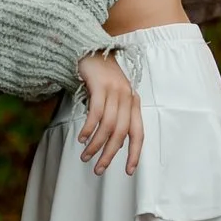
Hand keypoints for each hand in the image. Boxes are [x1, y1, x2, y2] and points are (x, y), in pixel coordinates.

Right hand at [75, 50, 142, 178]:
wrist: (90, 49)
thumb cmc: (100, 77)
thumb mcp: (112, 97)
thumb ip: (115, 116)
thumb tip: (112, 144)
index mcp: (133, 103)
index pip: (138, 133)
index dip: (135, 153)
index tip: (128, 171)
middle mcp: (127, 97)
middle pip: (121, 133)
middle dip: (109, 154)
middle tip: (98, 169)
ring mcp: (115, 90)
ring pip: (108, 125)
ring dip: (96, 144)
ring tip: (85, 156)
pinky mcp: (100, 85)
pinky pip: (96, 112)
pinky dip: (89, 128)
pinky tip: (81, 137)